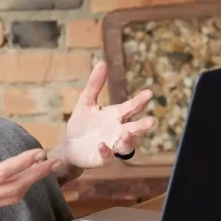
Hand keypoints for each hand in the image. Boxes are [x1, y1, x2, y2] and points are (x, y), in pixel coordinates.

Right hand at [0, 137, 60, 220]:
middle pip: (12, 188)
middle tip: (53, 162)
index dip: (20, 164)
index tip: (37, 153)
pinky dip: (16, 191)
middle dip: (36, 175)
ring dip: (30, 184)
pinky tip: (22, 183)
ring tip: (44, 170)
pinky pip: (1, 203)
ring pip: (10, 198)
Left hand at [49, 61, 155, 182]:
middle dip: (142, 126)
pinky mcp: (102, 157)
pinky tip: (102, 145)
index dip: (140, 101)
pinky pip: (108, 156)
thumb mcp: (85, 102)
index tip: (149, 93)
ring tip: (127, 133)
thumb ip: (95, 85)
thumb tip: (102, 62)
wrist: (69, 146)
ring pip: (126, 145)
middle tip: (151, 121)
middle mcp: (118, 131)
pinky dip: (106, 151)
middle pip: (134, 128)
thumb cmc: (81, 124)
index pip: (131, 107)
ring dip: (128, 140)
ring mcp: (112, 145)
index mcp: (115, 116)